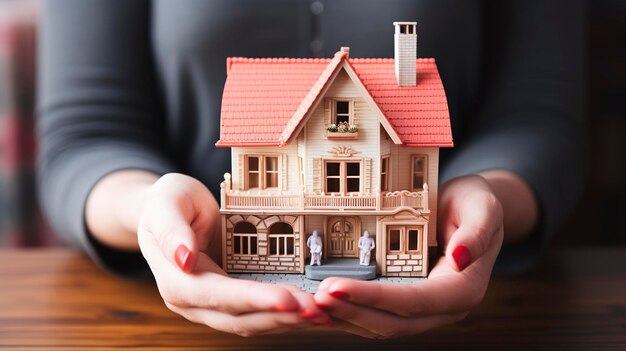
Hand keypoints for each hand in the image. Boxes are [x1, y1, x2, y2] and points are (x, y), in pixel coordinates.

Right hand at [136, 173, 328, 335]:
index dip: (254, 300)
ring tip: (323, 313)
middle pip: (240, 318)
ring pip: (252, 321)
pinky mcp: (230, 299)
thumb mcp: (166, 203)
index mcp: (177, 281)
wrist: (169, 210)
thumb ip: (172, 229)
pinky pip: (258, 312)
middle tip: (319, 309)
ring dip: (288, 320)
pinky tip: (309, 307)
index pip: (218, 296)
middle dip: (281, 315)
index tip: (288, 300)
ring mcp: (212, 304)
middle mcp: (193, 301)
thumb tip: (184, 259)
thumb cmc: (167, 202)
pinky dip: (284, 313)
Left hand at [313, 175, 503, 338]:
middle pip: (394, 323)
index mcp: (464, 288)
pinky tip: (326, 305)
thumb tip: (460, 258)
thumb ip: (477, 232)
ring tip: (312, 304)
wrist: (474, 211)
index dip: (374, 297)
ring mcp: (427, 311)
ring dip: (347, 317)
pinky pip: (378, 316)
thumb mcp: (483, 206)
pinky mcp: (409, 305)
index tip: (336, 287)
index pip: (414, 300)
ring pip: (383, 326)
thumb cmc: (476, 203)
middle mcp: (445, 308)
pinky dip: (351, 313)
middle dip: (352, 311)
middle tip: (315, 297)